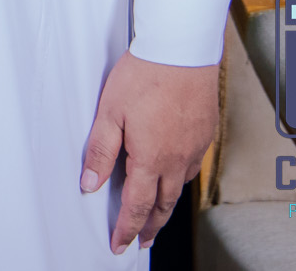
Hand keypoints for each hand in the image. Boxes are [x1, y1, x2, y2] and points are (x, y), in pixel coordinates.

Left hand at [80, 51, 218, 252]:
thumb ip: (100, 151)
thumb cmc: (145, 75)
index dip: (128, 229)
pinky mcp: (205, 133)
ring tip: (156, 213)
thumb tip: (90, 183)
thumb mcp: (109, 112)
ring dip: (166, 205)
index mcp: (151, 158)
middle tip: (142, 241)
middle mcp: (177, 159)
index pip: (137, 206)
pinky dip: (180, 179)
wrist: (182, 51)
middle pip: (163, 205)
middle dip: (150, 226)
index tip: (121, 244)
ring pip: (180, 187)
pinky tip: (174, 174)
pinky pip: (192, 166)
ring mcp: (195, 147)